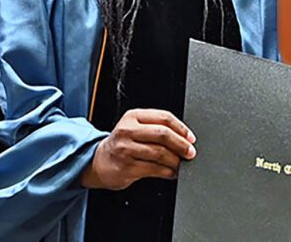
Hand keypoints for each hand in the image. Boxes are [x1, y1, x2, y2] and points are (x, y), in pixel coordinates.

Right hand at [81, 109, 196, 189]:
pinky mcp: (126, 167)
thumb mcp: (135, 128)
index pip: (164, 117)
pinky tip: (171, 172)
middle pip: (163, 134)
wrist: (99, 161)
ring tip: (180, 164)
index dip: (182, 128)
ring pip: (159, 153)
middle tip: (190, 152)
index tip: (191, 138)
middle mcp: (127, 131)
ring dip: (175, 161)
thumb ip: (156, 127)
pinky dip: (167, 172)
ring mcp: (126, 149)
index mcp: (133, 117)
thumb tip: (185, 138)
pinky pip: (154, 169)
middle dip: (181, 145)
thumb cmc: (123, 144)